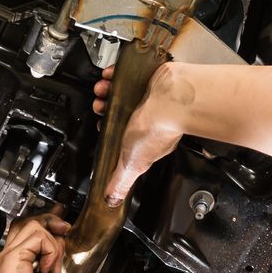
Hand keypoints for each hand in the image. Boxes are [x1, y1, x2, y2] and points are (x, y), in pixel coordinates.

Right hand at [0, 215, 68, 272]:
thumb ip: (54, 263)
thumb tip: (59, 245)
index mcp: (18, 264)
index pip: (29, 234)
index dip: (47, 226)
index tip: (62, 227)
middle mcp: (12, 257)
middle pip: (27, 222)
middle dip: (49, 220)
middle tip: (65, 228)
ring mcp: (11, 255)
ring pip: (32, 223)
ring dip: (50, 236)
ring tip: (54, 257)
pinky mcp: (14, 256)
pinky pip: (37, 235)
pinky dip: (50, 249)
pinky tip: (47, 267)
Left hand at [91, 19, 224, 204]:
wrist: (173, 100)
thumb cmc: (157, 129)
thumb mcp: (132, 162)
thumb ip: (122, 180)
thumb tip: (113, 199)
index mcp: (144, 138)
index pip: (122, 134)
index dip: (107, 129)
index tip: (99, 125)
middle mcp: (148, 117)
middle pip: (119, 110)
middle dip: (104, 107)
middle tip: (98, 105)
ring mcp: (150, 97)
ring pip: (122, 92)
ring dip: (106, 90)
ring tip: (101, 89)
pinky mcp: (152, 78)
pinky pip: (130, 73)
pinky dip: (116, 74)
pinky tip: (110, 75)